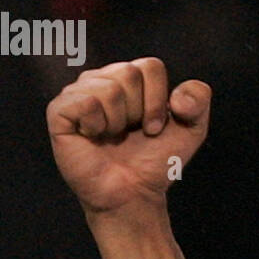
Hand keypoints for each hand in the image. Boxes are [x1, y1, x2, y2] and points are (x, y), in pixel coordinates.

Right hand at [47, 57, 210, 215]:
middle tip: (131, 133)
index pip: (150, 66)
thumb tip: (177, 95)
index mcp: (130, 78)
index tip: (154, 127)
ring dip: (118, 121)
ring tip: (112, 136)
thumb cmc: (156, 160)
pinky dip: (96, 124)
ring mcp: (78, 93)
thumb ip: (198, 99)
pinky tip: (93, 136)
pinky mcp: (59, 112)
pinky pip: (85, 102)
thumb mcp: (192, 128)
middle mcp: (102, 79)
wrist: (133, 192)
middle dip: (140, 110)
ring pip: (108, 88)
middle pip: (129, 73)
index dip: (158, 100)